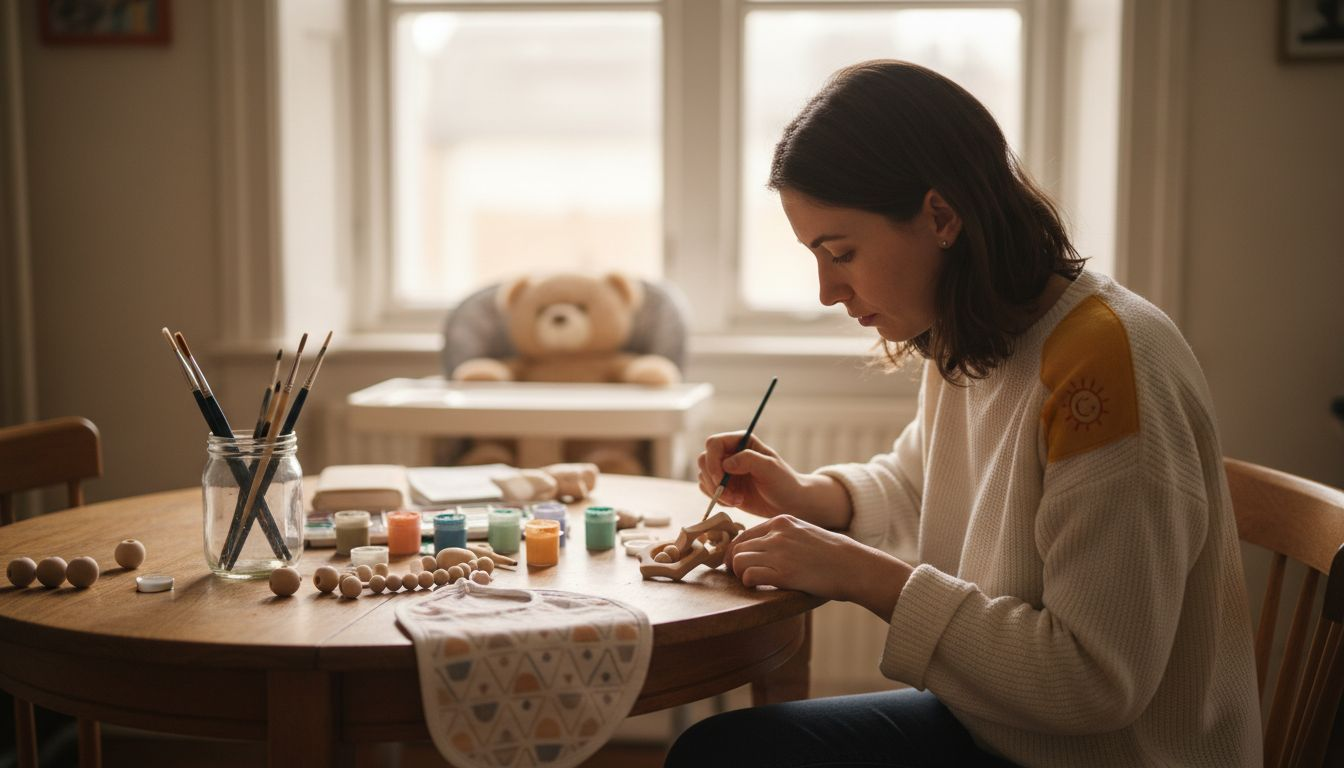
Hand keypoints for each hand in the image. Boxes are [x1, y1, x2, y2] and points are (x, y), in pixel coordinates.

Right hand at [696, 432, 852, 527]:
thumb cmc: (784, 483)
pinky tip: (736, 502)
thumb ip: (749, 460)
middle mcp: (730, 453)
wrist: (790, 503)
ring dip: (717, 492)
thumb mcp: (770, 469)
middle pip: (704, 460)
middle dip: (713, 480)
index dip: (712, 461)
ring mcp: (726, 470)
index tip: (720, 479)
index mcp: (741, 442)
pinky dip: (718, 499)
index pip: (714, 443)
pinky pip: (708, 490)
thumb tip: (726, 464)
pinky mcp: (724, 486)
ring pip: (704, 477)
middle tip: (731, 496)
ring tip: (738, 500)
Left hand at [725, 515, 912, 619]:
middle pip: (737, 548)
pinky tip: (760, 588)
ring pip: (738, 560)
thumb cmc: (834, 555)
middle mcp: (777, 534)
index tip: (738, 564)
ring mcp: (779, 552)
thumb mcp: (805, 533)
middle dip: (734, 564)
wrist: (855, 566)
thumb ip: (784, 537)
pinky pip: (749, 576)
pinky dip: (750, 584)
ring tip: (752, 583)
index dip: (736, 551)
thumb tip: (764, 550)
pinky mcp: (783, 572)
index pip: (743, 534)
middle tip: (742, 577)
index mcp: (781, 522)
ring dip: (741, 575)